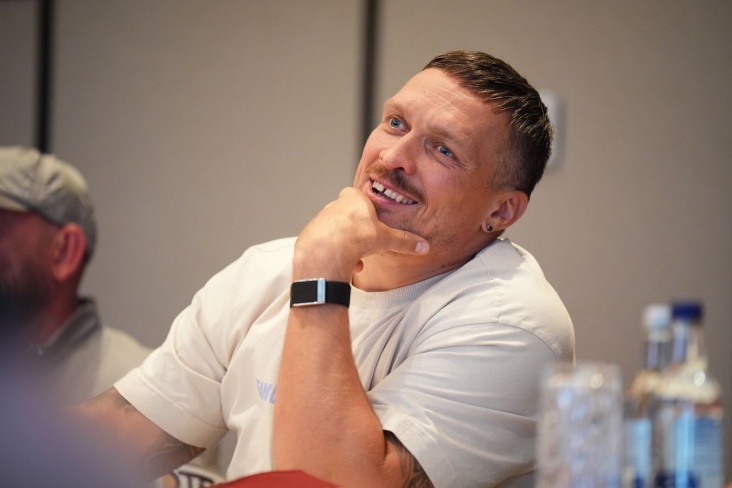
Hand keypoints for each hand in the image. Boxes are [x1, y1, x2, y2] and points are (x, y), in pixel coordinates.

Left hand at [293, 187, 428, 280]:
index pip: (360, 198)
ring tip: (356, 261)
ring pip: (336, 232)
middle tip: (366, 246)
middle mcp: (334, 206)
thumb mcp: (386, 239)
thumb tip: (422, 246)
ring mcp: (320, 220)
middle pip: (348, 217)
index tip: (373, 225)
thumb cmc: (355, 237)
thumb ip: (404, 241)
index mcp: (353, 199)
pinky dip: (334, 254)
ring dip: (346, 246)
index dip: (367, 212)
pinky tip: (342, 266)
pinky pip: (325, 244)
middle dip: (357, 233)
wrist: (326, 250)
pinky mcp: (310, 236)